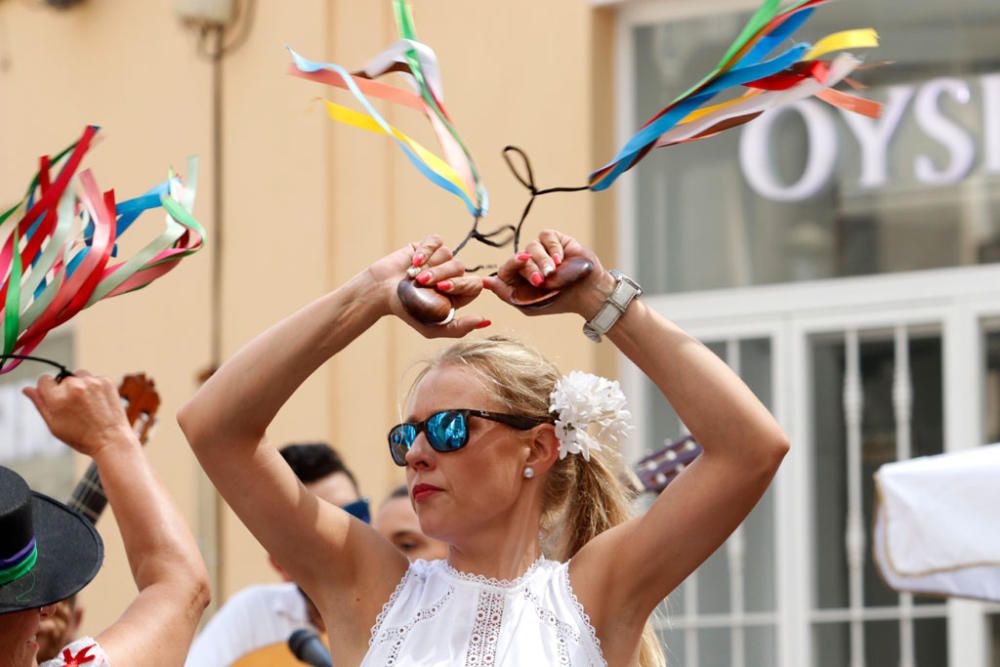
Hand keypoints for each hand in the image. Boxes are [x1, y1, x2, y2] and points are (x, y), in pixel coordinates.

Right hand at [23, 371, 133, 457]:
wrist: (111, 440)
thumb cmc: (80, 436)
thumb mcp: (53, 425)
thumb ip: (39, 404)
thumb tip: (26, 389)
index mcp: (57, 398)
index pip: (44, 379)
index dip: (47, 389)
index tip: (55, 398)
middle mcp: (73, 386)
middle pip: (62, 378)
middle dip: (65, 389)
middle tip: (75, 408)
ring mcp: (91, 382)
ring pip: (78, 375)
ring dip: (80, 384)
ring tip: (87, 404)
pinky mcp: (106, 381)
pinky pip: (94, 378)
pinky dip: (95, 386)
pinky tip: (98, 402)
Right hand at [366, 234, 489, 337]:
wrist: (380, 293)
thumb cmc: (406, 311)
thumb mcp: (432, 327)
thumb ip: (459, 328)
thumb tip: (486, 321)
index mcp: (458, 295)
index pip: (474, 285)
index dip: (461, 285)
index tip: (442, 289)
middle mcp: (451, 276)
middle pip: (460, 268)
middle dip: (441, 275)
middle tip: (423, 283)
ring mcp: (440, 260)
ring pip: (448, 254)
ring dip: (431, 265)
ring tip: (415, 276)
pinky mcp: (428, 246)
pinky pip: (436, 241)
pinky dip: (426, 250)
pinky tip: (414, 262)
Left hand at [484, 229, 614, 317]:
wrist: (586, 294)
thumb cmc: (557, 302)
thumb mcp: (528, 305)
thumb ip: (505, 294)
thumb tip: (483, 283)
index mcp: (518, 278)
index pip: (504, 269)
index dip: (509, 268)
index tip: (518, 272)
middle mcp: (528, 262)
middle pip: (518, 258)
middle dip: (529, 270)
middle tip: (541, 281)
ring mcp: (541, 250)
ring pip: (532, 247)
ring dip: (542, 261)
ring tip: (553, 273)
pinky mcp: (556, 240)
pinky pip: (546, 236)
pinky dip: (552, 248)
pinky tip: (560, 260)